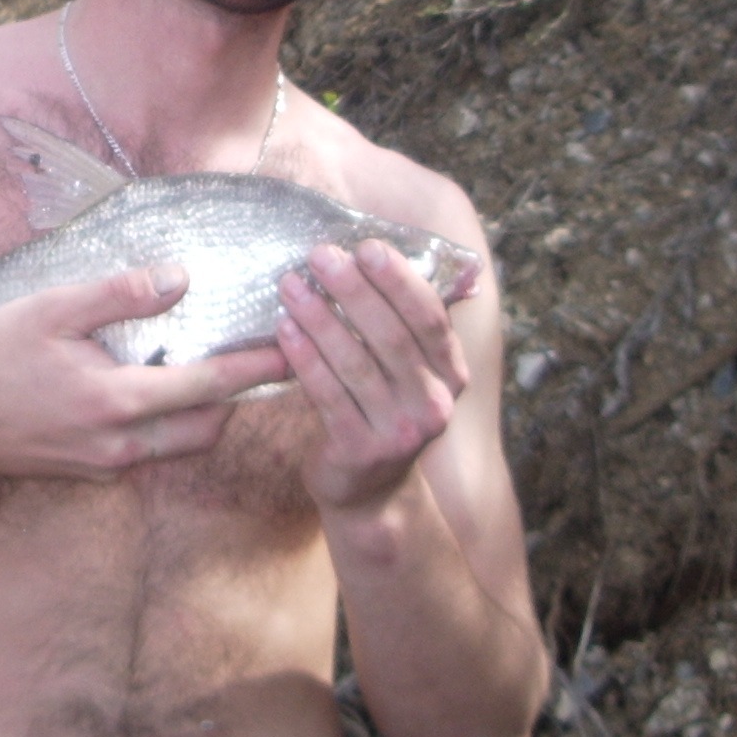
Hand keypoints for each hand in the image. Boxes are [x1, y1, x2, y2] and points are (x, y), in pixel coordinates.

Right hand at [0, 263, 288, 482]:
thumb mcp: (49, 311)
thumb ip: (118, 296)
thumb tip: (179, 279)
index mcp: (115, 400)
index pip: (208, 385)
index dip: (256, 367)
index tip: (293, 349)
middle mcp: (121, 444)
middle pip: (210, 427)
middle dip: (244, 398)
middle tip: (269, 360)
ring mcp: (109, 464)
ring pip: (184, 444)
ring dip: (210, 413)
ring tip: (224, 371)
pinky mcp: (95, 472)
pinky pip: (153, 450)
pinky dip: (173, 424)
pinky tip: (166, 388)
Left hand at [274, 240, 471, 513]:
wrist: (369, 490)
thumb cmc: (380, 409)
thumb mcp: (407, 371)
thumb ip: (404, 321)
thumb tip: (390, 247)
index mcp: (451, 373)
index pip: (430, 318)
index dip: (400, 281)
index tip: (367, 246)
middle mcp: (435, 403)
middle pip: (393, 337)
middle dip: (354, 291)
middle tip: (319, 256)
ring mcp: (401, 431)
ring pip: (357, 364)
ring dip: (321, 319)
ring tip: (290, 285)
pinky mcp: (362, 451)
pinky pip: (329, 396)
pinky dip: (305, 360)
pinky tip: (284, 330)